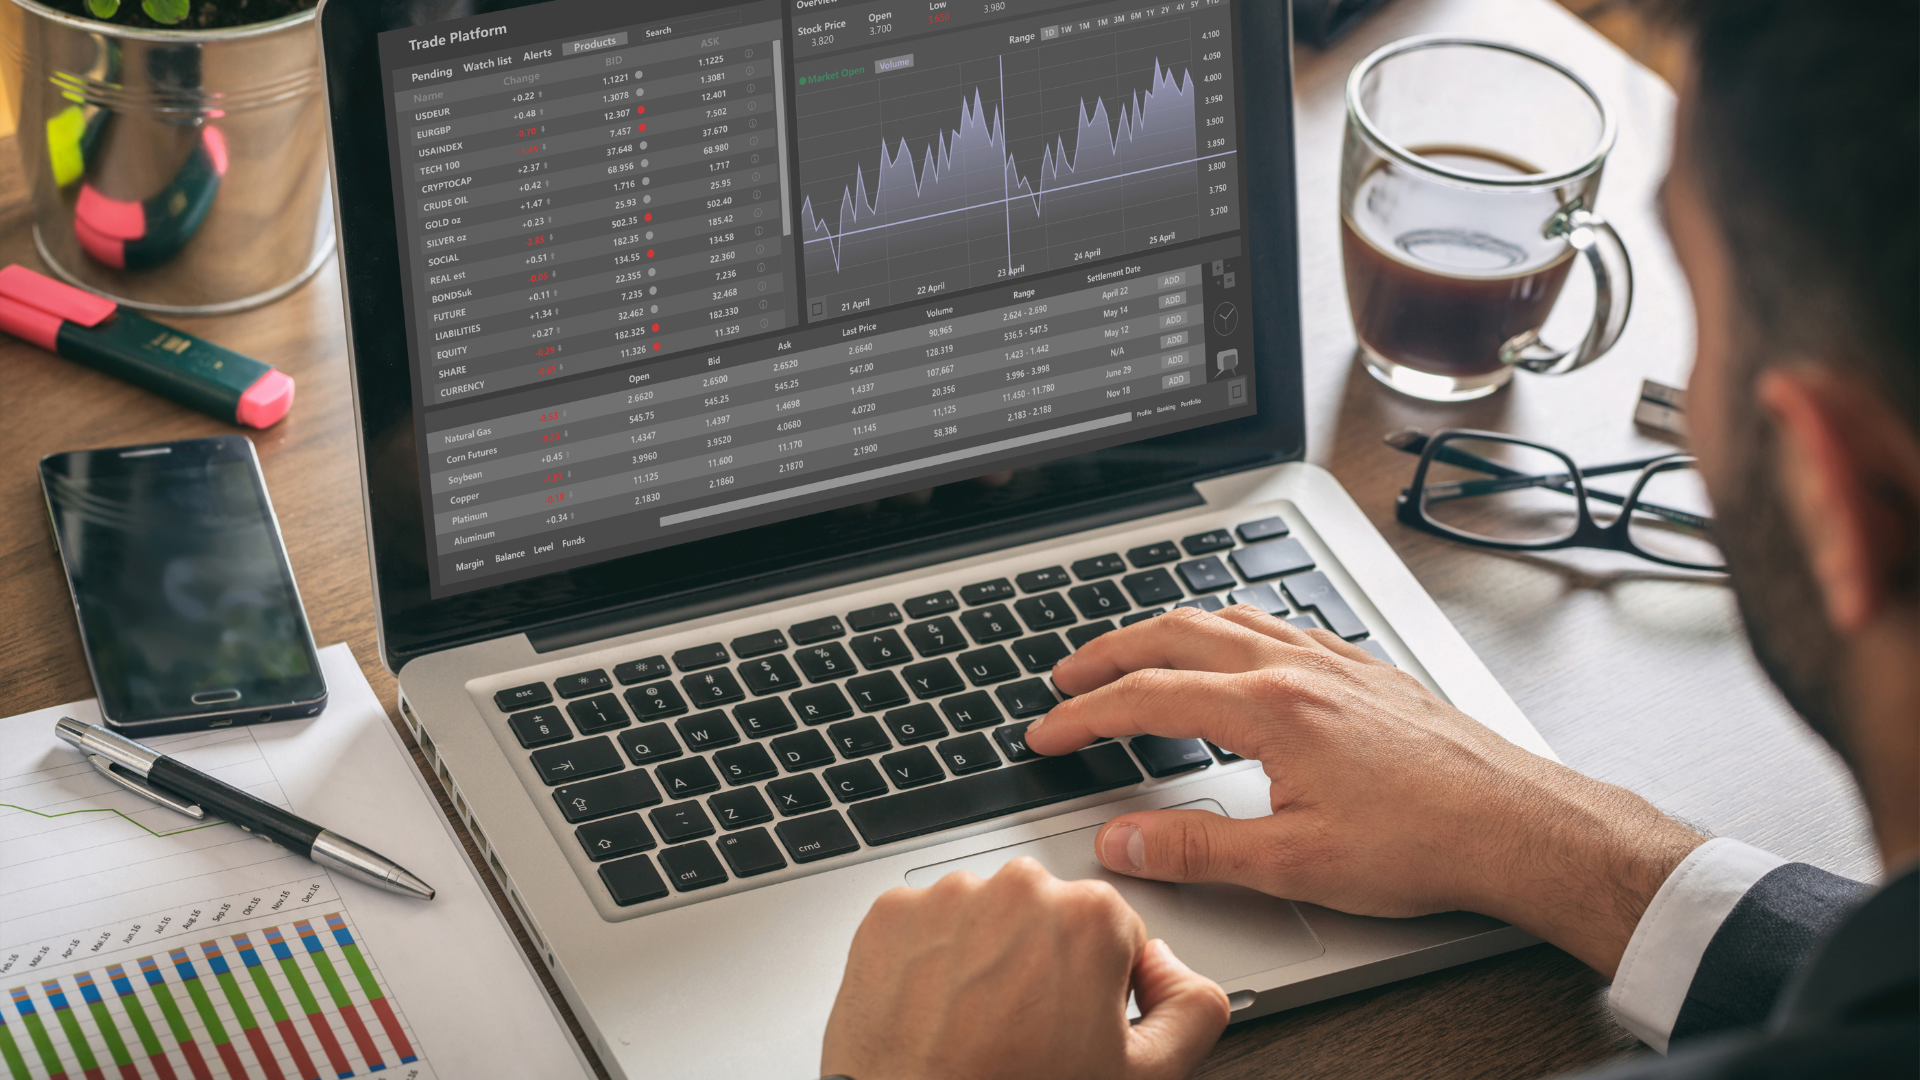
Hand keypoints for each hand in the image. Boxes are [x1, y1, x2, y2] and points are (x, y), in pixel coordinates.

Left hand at [821, 858, 1228, 1079]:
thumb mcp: (1144, 1078)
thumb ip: (1193, 1008)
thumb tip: (1171, 965)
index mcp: (1090, 915)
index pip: (1114, 934)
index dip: (1100, 987)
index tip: (1075, 1023)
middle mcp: (1019, 888)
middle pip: (1048, 917)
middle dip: (1044, 964)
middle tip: (1025, 1033)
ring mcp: (948, 897)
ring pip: (985, 918)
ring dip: (985, 958)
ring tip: (975, 1026)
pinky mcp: (890, 914)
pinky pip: (926, 926)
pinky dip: (931, 961)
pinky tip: (936, 1011)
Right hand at [1031, 605, 1704, 977]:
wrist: (1519, 824)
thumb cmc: (1425, 842)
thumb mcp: (1294, 863)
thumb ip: (1195, 849)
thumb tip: (1121, 843)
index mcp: (1269, 708)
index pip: (1147, 698)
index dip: (1084, 716)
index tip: (1046, 734)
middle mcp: (1297, 668)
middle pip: (1175, 634)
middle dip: (1108, 653)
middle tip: (1066, 677)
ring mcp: (1334, 660)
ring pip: (1227, 617)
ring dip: (1165, 631)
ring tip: (1133, 653)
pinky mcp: (1365, 670)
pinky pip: (1278, 623)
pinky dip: (1229, 627)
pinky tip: (1235, 649)